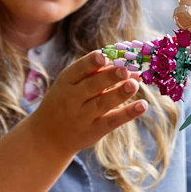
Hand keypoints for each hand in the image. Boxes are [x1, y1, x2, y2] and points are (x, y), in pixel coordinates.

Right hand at [29, 50, 147, 157]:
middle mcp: (72, 99)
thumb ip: (94, 74)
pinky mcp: (94, 130)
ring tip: (135, 84)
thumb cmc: (64, 103)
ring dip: (120, 93)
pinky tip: (142, 105)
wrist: (48, 137)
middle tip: (125, 69)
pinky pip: (112, 121)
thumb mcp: (70, 86)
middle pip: (92, 86)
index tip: (103, 55)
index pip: (78, 70)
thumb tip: (127, 66)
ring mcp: (83, 116)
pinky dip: (128, 113)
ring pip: (102, 103)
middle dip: (109, 77)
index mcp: (65, 82)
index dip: (90, 62)